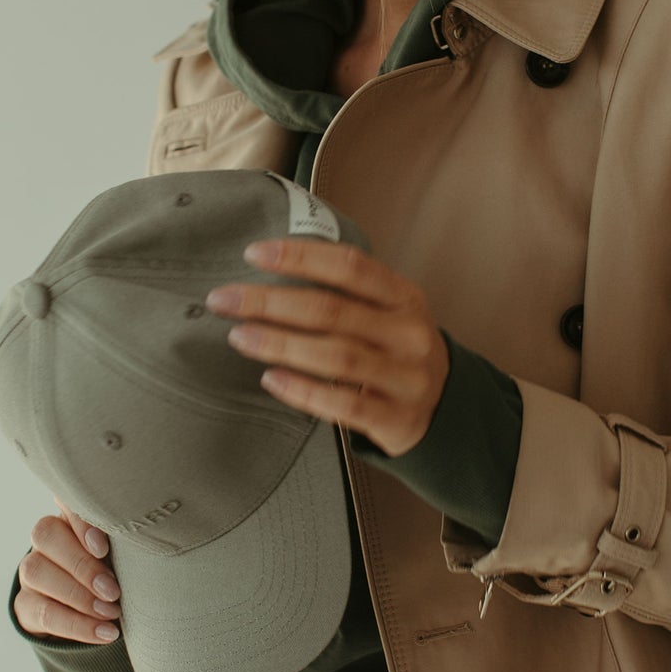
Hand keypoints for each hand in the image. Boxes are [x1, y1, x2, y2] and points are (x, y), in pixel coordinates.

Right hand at [14, 496, 123, 644]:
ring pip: (37, 571)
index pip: (66, 500)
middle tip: (113, 590)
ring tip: (111, 612)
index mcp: (74, 517)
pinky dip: (77, 625)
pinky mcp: (26, 604)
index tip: (103, 547)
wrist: (95, 610)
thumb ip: (129, 544)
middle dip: (81, 565)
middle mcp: (46, 539)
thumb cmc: (119, 571)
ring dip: (77, 595)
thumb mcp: (126, 554)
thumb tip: (153, 541)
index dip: (81, 521)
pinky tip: (105, 633)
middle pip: (45, 534)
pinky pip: (43, 612)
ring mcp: (32, 570)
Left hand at [204, 236, 450, 457]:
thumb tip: (269, 271)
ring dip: (280, 344)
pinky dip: (304, 390)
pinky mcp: (396, 418)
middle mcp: (409, 333)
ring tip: (239, 337)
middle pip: (332, 311)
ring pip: (337, 357)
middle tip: (224, 300)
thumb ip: (346, 293)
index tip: (253, 253)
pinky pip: (344, 404)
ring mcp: (406, 377)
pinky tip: (271, 380)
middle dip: (270, 302)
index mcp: (404, 297)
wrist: (446, 409)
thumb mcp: (388, 312)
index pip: (350, 266)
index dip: (300, 256)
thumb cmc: (397, 351)